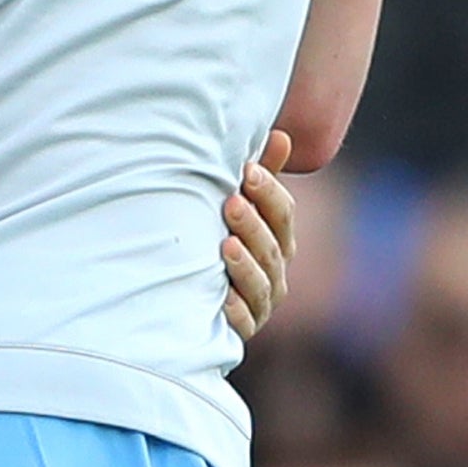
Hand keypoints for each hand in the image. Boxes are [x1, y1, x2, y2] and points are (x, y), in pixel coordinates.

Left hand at [222, 129, 297, 337]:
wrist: (184, 296)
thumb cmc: (215, 236)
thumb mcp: (235, 204)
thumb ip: (259, 175)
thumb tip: (281, 136)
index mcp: (278, 239)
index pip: (283, 214)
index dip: (268, 193)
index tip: (247, 172)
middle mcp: (274, 272)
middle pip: (273, 248)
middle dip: (253, 225)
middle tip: (231, 203)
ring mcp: (260, 303)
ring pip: (261, 285)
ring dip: (245, 265)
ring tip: (225, 246)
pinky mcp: (239, 330)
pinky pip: (242, 323)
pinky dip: (234, 311)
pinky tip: (221, 298)